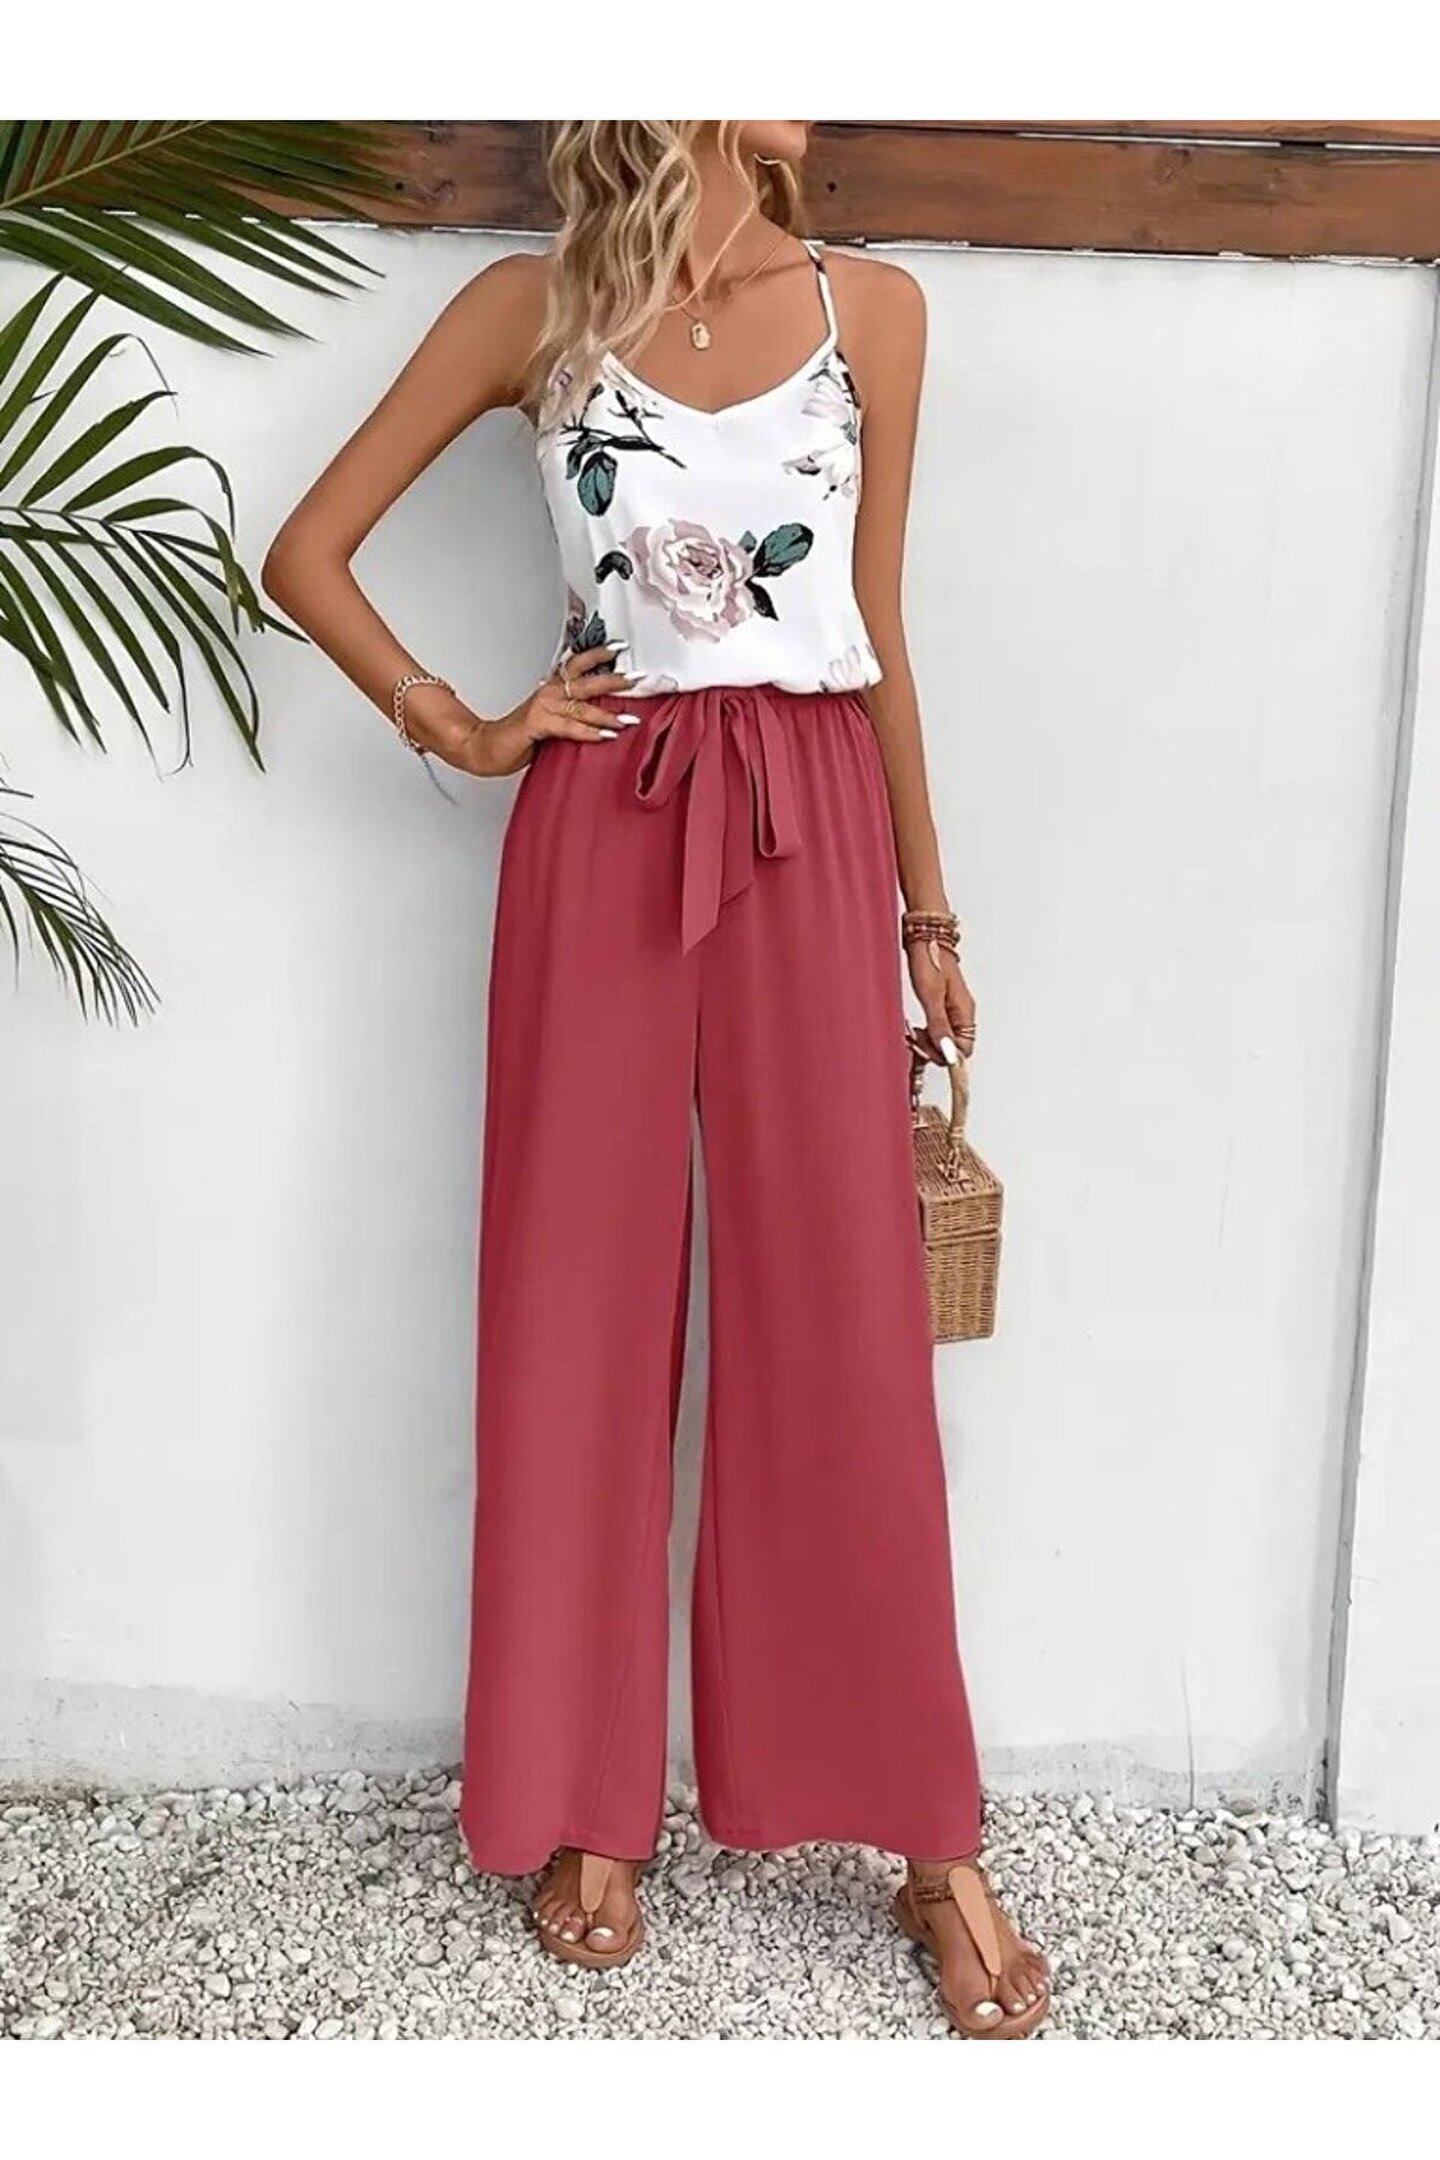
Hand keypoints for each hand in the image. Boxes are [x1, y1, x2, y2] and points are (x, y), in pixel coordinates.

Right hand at [403, 643, 638, 778]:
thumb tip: (602, 718)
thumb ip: (572, 716)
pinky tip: (606, 735)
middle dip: (614, 680)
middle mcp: (549, 692)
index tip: (621, 647)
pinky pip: (569, 727)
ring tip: (629, 719)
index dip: (600, 654)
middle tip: (636, 679)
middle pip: (586, 680)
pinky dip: (589, 731)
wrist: (485, 747)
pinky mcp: (538, 724)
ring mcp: (543, 707)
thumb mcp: (550, 721)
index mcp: (552, 687)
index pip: (578, 664)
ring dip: (607, 713)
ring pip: (581, 705)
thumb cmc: (517, 736)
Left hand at [907, 937, 976, 1063]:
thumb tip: (948, 1052)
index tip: (925, 1049)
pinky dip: (926, 1033)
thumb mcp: (931, 996)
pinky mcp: (942, 1005)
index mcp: (965, 1012)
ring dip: (928, 1042)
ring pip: (945, 1039)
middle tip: (915, 1040)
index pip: (964, 1050)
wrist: (924, 937)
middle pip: (954, 1047)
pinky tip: (916, 1029)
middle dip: (934, 1049)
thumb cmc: (929, 960)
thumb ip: (940, 1026)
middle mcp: (962, 1013)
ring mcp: (952, 1010)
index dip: (945, 1055)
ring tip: (913, 1034)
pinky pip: (938, 1029)